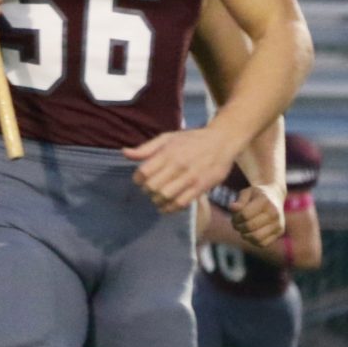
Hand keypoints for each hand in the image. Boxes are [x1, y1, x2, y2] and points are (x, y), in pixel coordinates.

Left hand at [123, 126, 237, 214]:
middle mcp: (178, 165)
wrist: (222, 141)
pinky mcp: (201, 187)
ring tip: (157, 199)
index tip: (140, 179)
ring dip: (157, 201)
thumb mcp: (167, 138)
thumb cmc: (191, 139)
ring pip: (166, 196)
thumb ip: (146, 148)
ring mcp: (190, 177)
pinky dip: (170, 208)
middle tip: (149, 190)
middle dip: (146, 191)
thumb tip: (124, 153)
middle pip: (152, 187)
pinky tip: (166, 207)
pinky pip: (181, 203)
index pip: (143, 172)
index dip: (138, 179)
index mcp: (167, 152)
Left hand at [229, 182, 286, 247]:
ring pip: (256, 238)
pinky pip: (262, 243)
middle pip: (249, 227)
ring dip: (244, 235)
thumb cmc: (256, 196)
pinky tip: (250, 233)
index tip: (234, 216)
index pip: (244, 215)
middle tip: (236, 224)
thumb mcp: (247, 193)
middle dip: (238, 227)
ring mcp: (278, 224)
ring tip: (242, 230)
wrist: (275, 197)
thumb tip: (232, 208)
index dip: (235, 218)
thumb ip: (239, 201)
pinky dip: (252, 241)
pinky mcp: (279, 232)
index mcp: (265, 201)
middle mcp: (274, 213)